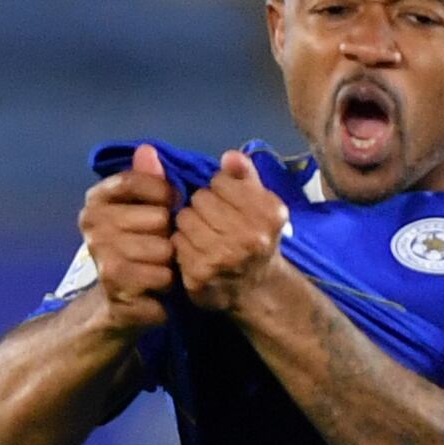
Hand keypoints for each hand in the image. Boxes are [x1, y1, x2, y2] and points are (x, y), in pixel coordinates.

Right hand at [79, 153, 177, 329]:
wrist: (122, 301)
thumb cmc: (140, 246)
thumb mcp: (145, 209)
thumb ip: (149, 180)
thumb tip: (147, 149)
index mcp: (96, 199)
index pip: (134, 181)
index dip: (163, 192)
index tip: (172, 203)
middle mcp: (92, 223)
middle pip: (156, 217)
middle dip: (169, 232)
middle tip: (162, 243)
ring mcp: (101, 254)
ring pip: (163, 248)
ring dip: (171, 260)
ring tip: (160, 264)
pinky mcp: (115, 284)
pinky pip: (162, 275)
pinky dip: (168, 282)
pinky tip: (157, 283)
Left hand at [174, 146, 290, 316]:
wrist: (256, 288)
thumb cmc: (256, 236)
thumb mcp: (260, 202)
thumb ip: (245, 175)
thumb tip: (229, 156)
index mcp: (267, 213)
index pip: (220, 181)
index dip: (219, 189)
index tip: (227, 203)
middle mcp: (249, 237)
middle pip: (200, 199)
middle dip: (203, 206)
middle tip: (213, 221)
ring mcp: (223, 258)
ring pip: (185, 218)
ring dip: (189, 224)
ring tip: (203, 234)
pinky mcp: (200, 275)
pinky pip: (176, 242)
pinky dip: (182, 244)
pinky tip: (195, 250)